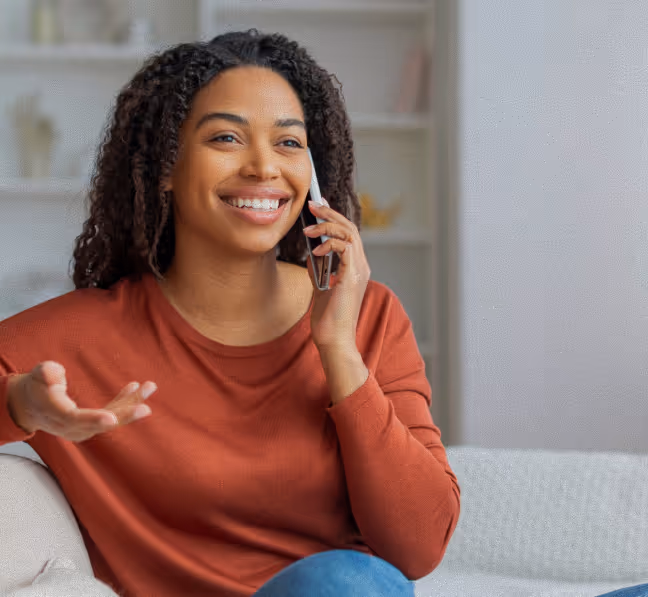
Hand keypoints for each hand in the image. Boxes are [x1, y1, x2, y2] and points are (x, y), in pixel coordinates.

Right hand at [7, 361, 156, 441]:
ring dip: (131, 404)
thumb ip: (45, 373)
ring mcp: (83, 427)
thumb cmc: (36, 386)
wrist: (31, 405)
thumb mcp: (36, 375)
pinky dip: (125, 401)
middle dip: (124, 415)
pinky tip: (137, 387)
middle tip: (146, 408)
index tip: (112, 418)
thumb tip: (52, 374)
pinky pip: (111, 413)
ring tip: (150, 386)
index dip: (94, 419)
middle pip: (100, 424)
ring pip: (110, 418)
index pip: (75, 419)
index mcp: (55, 414)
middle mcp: (71, 426)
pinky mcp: (91, 423)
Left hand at [303, 197, 370, 351]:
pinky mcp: (353, 276)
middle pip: (350, 227)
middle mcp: (361, 266)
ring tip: (309, 227)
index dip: (334, 218)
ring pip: (349, 233)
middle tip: (312, 204)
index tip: (318, 207)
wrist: (334, 341)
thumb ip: (318, 271)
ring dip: (327, 225)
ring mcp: (359, 270)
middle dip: (330, 213)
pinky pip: (345, 247)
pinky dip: (329, 243)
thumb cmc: (328, 321)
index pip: (348, 234)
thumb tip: (311, 255)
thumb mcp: (320, 289)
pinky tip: (316, 251)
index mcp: (355, 269)